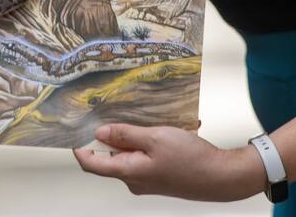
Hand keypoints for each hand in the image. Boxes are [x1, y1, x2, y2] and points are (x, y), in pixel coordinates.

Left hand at [73, 124, 263, 201]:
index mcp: (128, 172)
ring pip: (127, 155)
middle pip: (108, 157)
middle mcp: (133, 180)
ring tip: (146, 122)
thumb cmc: (191, 159)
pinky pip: (142, 158)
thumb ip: (125, 135)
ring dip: (132, 137)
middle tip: (114, 114)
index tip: (73, 130)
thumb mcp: (154, 138)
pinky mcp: (158, 176)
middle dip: (109, 136)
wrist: (221, 177)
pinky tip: (161, 132)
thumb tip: (99, 134)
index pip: (91, 164)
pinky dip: (145, 143)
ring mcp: (146, 180)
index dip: (79, 147)